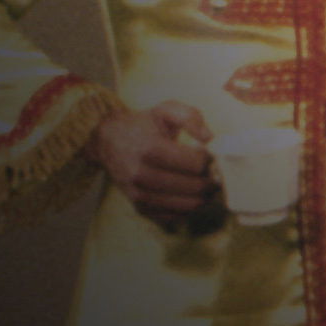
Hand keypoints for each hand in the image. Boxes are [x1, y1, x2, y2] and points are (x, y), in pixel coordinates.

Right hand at [86, 101, 217, 228]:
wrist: (109, 141)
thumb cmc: (143, 124)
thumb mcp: (166, 110)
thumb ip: (191, 117)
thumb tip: (210, 139)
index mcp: (150, 149)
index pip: (195, 164)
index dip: (211, 160)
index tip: (212, 155)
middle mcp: (142, 175)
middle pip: (194, 187)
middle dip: (212, 180)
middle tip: (216, 172)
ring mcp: (140, 195)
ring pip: (187, 205)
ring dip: (204, 196)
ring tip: (207, 182)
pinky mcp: (141, 209)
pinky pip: (175, 216)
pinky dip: (189, 207)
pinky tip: (191, 193)